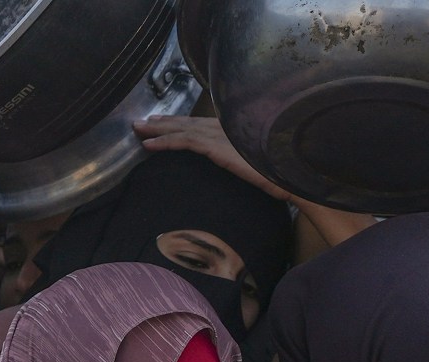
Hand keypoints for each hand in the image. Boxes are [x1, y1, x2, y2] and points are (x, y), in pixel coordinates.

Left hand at [134, 115, 289, 202]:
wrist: (290, 174)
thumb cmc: (281, 172)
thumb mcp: (260, 163)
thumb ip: (246, 159)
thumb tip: (241, 165)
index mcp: (235, 128)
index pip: (202, 123)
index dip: (180, 122)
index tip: (163, 122)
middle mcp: (225, 126)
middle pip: (188, 122)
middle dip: (164, 122)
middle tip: (143, 122)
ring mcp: (220, 133)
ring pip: (181, 129)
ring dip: (156, 129)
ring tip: (138, 130)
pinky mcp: (215, 145)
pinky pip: (183, 141)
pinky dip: (163, 142)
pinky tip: (148, 145)